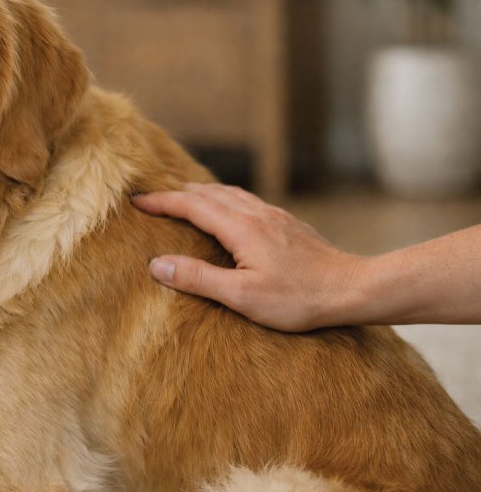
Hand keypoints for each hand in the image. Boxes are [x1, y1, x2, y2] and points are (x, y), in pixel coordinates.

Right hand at [132, 183, 364, 331]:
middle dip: (176, 193)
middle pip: (208, 192)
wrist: (354, 289)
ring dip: (200, 193)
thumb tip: (157, 265)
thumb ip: (198, 278)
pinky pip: (246, 200)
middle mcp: (256, 213)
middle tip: (152, 198)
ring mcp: (274, 216)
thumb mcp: (242, 297)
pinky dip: (224, 199)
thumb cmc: (299, 298)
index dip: (161, 201)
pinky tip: (228, 211)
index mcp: (240, 227)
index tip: (136, 201)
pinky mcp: (286, 223)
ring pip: (229, 193)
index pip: (191, 205)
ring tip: (183, 198)